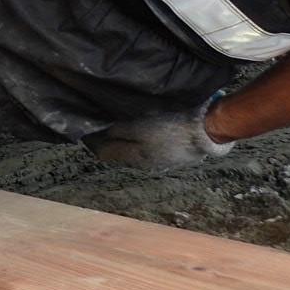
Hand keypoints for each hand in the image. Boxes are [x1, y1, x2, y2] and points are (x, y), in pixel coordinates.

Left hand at [83, 101, 234, 169]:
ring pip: (132, 154)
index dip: (92, 142)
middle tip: (98, 128)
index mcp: (134, 157)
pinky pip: (146, 151)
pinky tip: (140, 135)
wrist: (204, 133)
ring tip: (116, 130)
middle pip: (117, 155)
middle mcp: (143, 164)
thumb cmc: (169, 126)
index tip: (85, 130)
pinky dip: (137, 144)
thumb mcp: (138, 126)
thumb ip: (118, 131)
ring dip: (122, 144)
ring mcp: (158, 162)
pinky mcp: (171, 157)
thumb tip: (101, 133)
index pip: (104, 153)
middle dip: (105, 143)